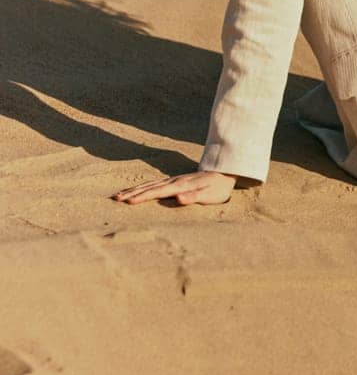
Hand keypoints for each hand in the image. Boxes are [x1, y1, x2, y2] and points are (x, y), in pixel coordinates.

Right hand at [113, 169, 237, 205]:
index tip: (128, 202)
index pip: (157, 192)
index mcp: (179, 186)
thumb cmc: (217, 188)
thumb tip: (178, 199)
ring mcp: (173, 180)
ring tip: (119, 195)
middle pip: (149, 187)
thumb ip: (193, 197)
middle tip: (115, 198)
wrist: (225, 172)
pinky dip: (142, 188)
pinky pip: (154, 185)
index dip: (142, 197)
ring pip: (149, 185)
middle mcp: (173, 181)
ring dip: (134, 190)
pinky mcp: (174, 182)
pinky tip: (136, 191)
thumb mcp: (209, 195)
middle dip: (132, 193)